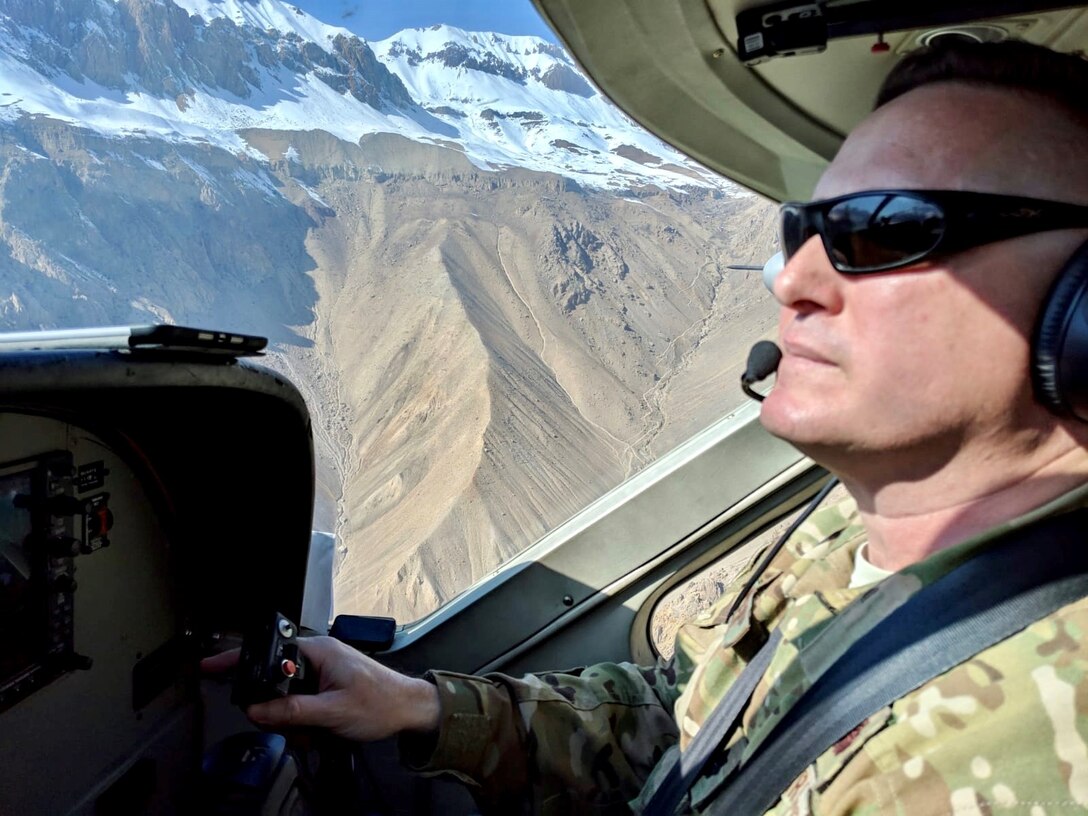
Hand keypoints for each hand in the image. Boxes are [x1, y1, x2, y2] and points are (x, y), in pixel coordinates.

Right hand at [200, 636, 440, 741]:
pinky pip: (300, 701)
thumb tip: (257, 709)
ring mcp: (322, 670)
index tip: (211, 669)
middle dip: (275, 708)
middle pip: (273, 678)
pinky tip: (317, 732)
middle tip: (292, 728)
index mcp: (317, 650)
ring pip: (285, 695)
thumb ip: (292, 710)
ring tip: (313, 732)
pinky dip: (303, 720)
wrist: (410, 709)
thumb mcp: (333, 711)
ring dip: (293, 719)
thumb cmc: (382, 702)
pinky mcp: (327, 685)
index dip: (239, 662)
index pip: (268, 650)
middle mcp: (318, 655)